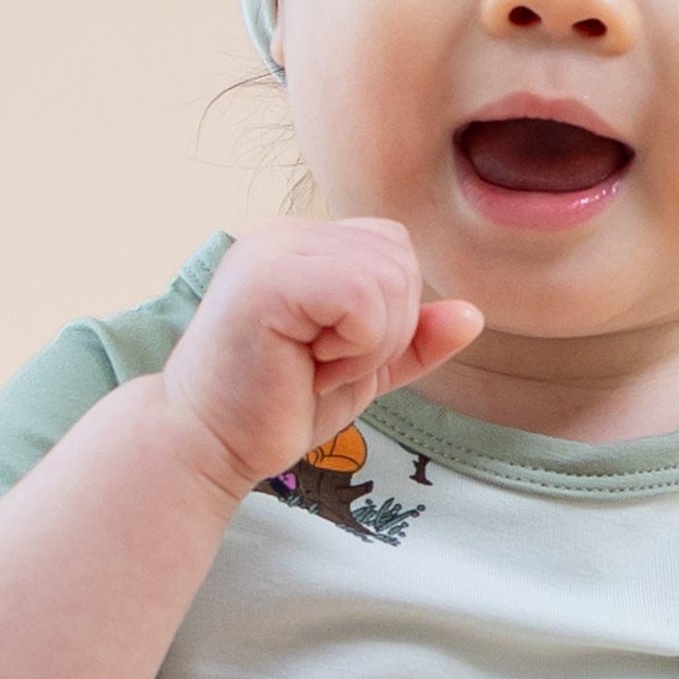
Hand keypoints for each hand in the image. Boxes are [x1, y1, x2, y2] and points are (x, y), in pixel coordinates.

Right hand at [157, 217, 483, 498]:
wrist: (205, 445)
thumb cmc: (272, 409)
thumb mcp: (361, 371)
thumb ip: (413, 341)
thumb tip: (474, 314)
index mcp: (303, 243)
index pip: (394, 249)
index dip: (388, 315)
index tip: (331, 356)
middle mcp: (286, 233)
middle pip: (400, 261)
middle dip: (384, 333)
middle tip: (322, 366)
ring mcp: (275, 250)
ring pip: (390, 278)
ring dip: (368, 345)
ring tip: (312, 367)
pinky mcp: (270, 279)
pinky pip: (365, 299)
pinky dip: (355, 349)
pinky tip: (307, 367)